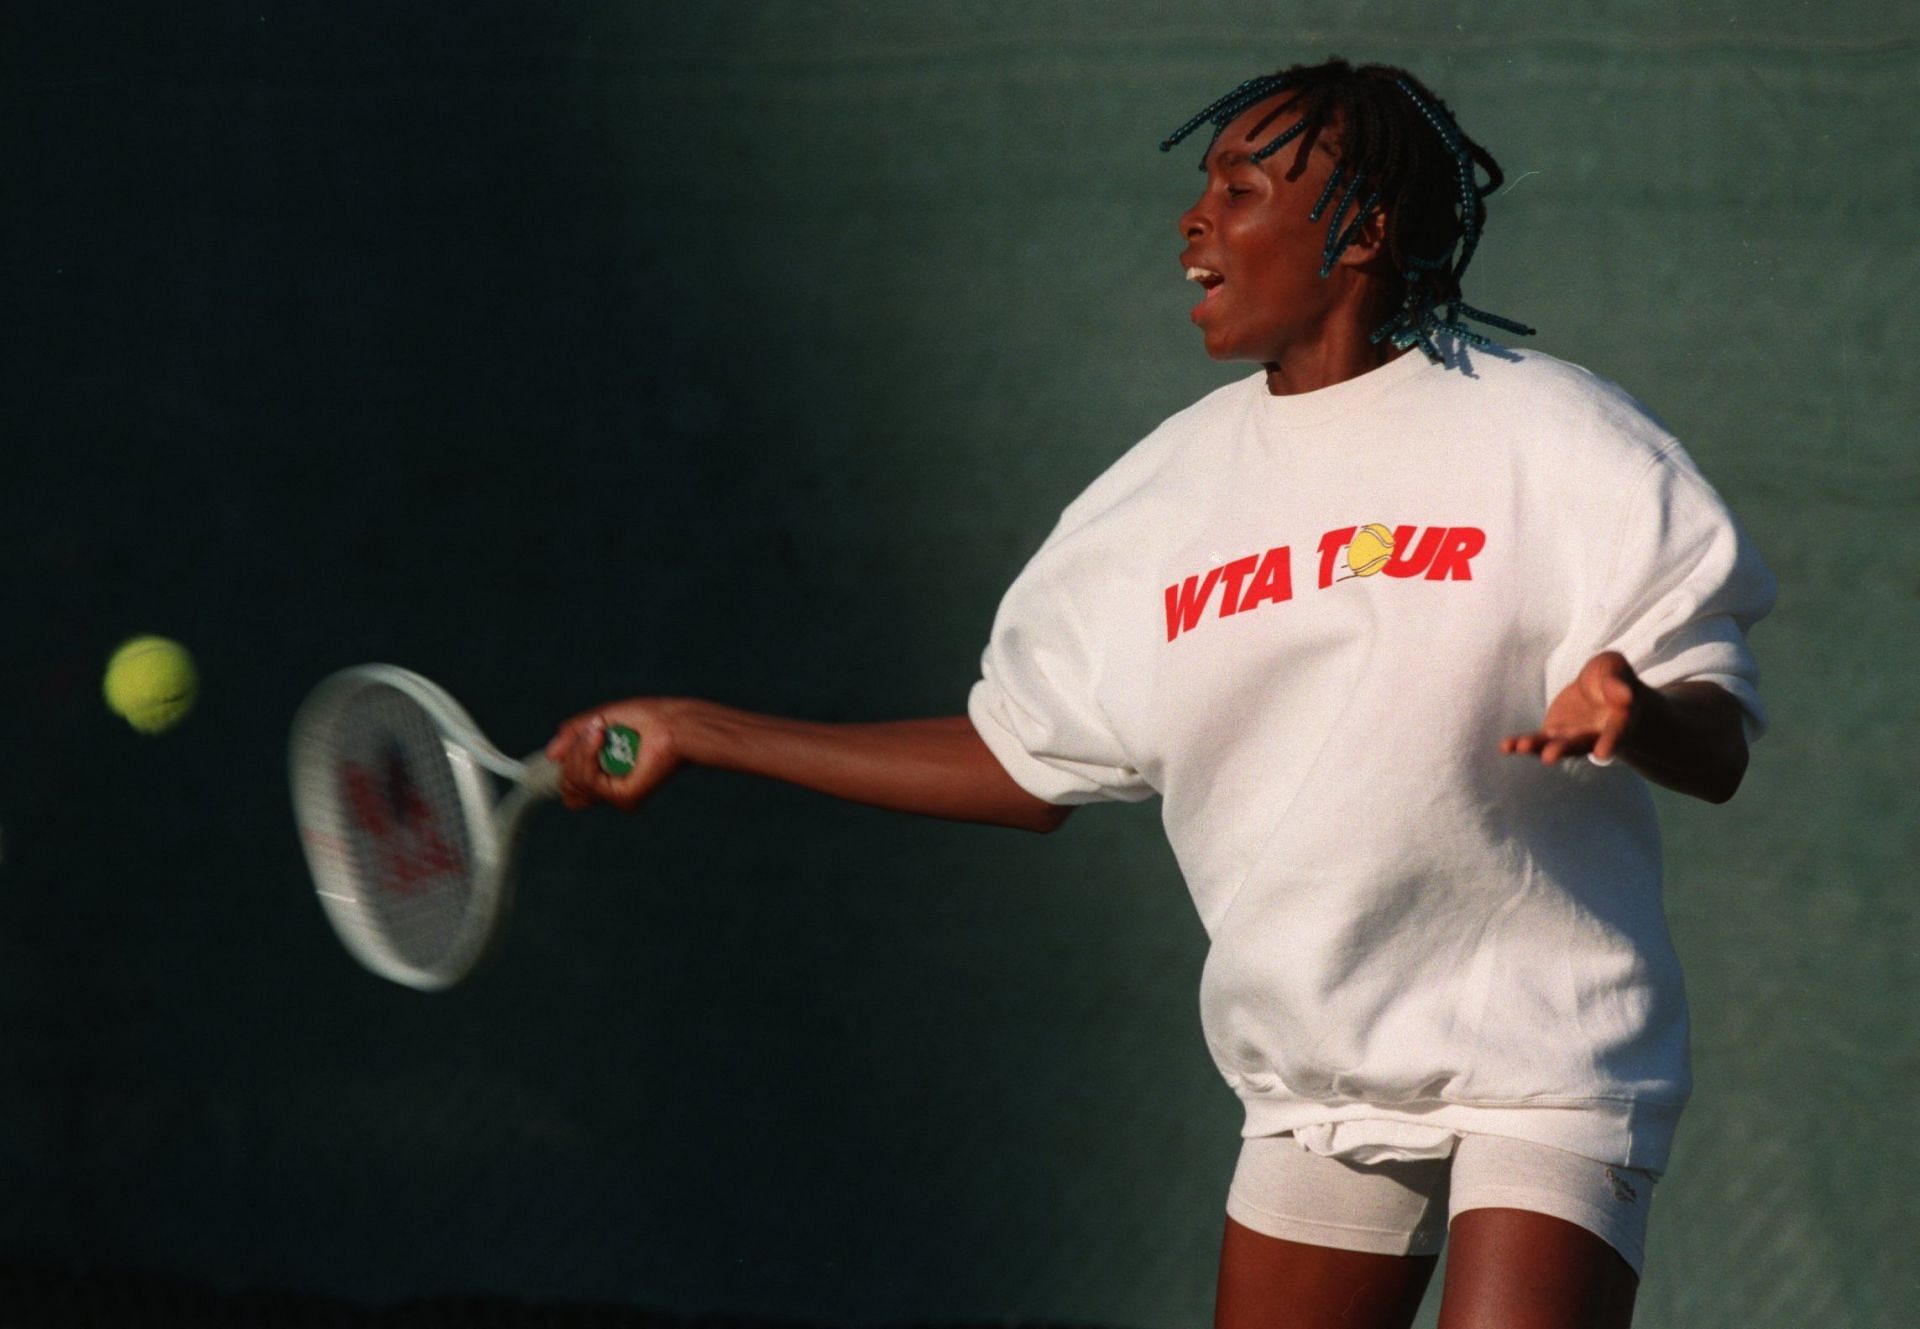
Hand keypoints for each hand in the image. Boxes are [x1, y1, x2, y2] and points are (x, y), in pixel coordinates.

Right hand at [545, 698, 687, 811]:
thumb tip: (550, 754)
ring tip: (599, 730)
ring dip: (579, 751)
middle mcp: (612, 791)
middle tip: (592, 731)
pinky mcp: (625, 797)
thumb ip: (574, 736)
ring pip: (574, 784)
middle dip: (572, 755)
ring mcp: (618, 796)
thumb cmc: (646, 719)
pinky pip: (588, 782)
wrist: (673, 722)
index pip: (570, 787)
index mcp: (607, 776)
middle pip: (567, 788)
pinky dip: (588, 755)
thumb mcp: (600, 721)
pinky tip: (602, 737)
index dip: (565, 766)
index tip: (574, 742)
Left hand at [1500, 651, 1647, 765]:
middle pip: (1580, 745)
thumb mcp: (1615, 670)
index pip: (1616, 732)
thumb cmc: (1611, 677)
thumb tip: (1625, 696)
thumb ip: (1618, 682)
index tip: (1603, 753)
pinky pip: (1536, 741)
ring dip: (1538, 748)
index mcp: (1618, 721)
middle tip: (1548, 757)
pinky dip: (1520, 745)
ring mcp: (1572, 737)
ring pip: (1555, 746)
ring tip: (1521, 747)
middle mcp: (1595, 736)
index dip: (1610, 742)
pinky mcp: (1553, 734)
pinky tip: (1505, 747)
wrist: (1599, 688)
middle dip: (1563, 749)